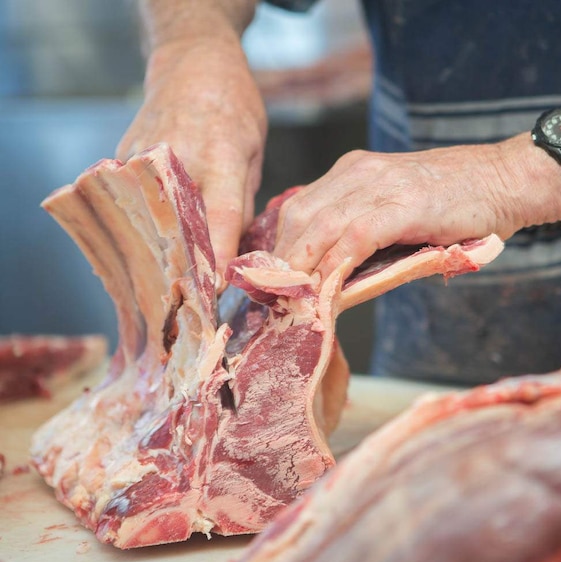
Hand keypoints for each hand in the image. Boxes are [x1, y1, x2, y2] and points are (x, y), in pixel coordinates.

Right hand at [116, 37, 266, 281]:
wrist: (191, 64)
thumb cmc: (233, 109)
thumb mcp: (253, 153)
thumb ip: (241, 203)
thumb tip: (235, 254)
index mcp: (218, 155)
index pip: (218, 218)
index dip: (218, 258)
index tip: (217, 293)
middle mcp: (174, 159)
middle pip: (176, 228)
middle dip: (186, 272)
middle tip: (195, 311)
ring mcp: (140, 161)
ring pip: (146, 223)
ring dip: (158, 262)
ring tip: (170, 299)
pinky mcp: (120, 164)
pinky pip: (129, 210)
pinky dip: (141, 236)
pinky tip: (151, 263)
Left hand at [272, 133, 560, 277]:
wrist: (509, 179)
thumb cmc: (462, 203)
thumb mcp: (403, 213)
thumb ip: (370, 237)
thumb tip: (338, 280)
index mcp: (354, 172)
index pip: (300, 209)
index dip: (282, 249)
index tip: (273, 284)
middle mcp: (359, 172)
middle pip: (299, 218)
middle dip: (284, 263)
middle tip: (277, 301)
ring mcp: (381, 185)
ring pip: (320, 227)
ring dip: (303, 270)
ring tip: (294, 304)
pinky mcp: (403, 204)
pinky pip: (355, 238)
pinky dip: (336, 267)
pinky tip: (327, 292)